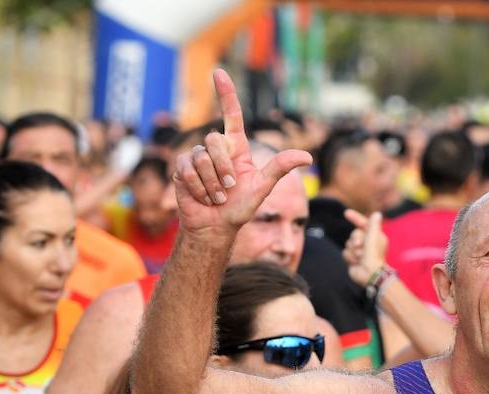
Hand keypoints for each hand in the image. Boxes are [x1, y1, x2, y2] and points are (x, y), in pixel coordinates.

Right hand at [171, 69, 311, 237]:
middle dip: (223, 169)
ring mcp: (197, 157)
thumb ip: (280, 168)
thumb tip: (307, 156)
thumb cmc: (240, 208)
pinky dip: (198, 188)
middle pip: (215, 140)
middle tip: (229, 189)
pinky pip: (187, 169)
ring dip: (211, 184)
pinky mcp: (181, 169)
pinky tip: (202, 197)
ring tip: (216, 197)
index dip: (226, 94)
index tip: (219, 72)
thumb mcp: (263, 188)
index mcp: (237, 149)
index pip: (231, 115)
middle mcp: (216, 149)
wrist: (216, 227)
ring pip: (201, 158)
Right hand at [343, 210, 386, 285]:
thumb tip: (377, 214)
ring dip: (353, 250)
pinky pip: (345, 252)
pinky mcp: (353, 259)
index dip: (355, 218)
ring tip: (360, 257)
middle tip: (360, 246)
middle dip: (355, 239)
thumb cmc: (373, 254)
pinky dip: (350, 257)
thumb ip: (373, 224)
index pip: (363, 224)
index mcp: (375, 236)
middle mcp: (368, 243)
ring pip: (348, 243)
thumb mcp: (373, 236)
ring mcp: (360, 251)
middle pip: (354, 234)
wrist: (369, 274)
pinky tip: (356, 263)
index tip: (346, 213)